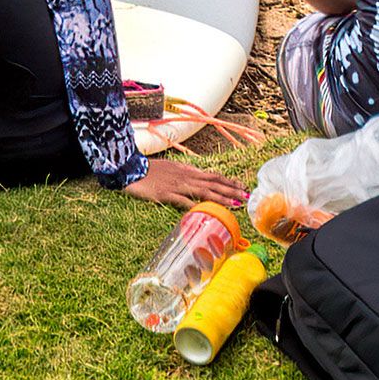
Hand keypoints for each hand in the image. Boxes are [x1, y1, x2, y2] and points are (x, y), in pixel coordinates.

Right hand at [123, 158, 250, 211]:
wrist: (131, 169)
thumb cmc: (151, 170)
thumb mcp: (172, 169)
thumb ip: (186, 174)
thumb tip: (199, 179)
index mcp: (188, 171)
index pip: (213, 176)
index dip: (228, 181)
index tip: (241, 186)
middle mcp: (186, 177)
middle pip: (213, 183)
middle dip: (231, 190)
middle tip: (246, 196)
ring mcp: (177, 185)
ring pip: (204, 191)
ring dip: (221, 197)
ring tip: (235, 203)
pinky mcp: (166, 194)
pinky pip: (182, 200)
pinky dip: (194, 205)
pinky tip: (205, 210)